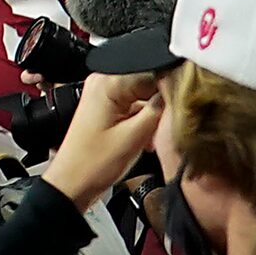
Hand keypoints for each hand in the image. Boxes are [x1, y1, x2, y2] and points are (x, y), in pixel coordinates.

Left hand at [40, 69, 165, 209]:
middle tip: (165, 126)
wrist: (73, 183)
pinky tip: (147, 139)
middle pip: (150, 82)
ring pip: (145, 96)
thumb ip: (159, 110)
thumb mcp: (135, 136)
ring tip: (152, 137)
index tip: (182, 108)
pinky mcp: (107, 108)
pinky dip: (145, 122)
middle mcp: (103, 83)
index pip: (153, 71)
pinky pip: (136, 107)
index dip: (172, 89)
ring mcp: (104, 95)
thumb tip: (178, 91)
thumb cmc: (93, 164)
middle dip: (163, 104)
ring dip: (155, 116)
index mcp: (106, 82)